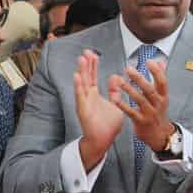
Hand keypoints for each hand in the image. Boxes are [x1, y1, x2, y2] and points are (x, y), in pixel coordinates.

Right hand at [74, 51, 125, 169]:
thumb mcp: (115, 105)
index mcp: (94, 95)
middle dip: (86, 64)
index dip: (93, 65)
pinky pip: (80, 97)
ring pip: (82, 84)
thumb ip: (114, 92)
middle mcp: (87, 97)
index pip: (93, 76)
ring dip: (81, 71)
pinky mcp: (83, 110)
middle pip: (86, 77)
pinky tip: (77, 76)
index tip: (93, 53)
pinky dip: (78, 86)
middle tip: (86, 51)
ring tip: (81, 59)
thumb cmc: (108, 125)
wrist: (102, 141)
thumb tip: (115, 77)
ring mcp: (84, 103)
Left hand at [110, 58, 176, 153]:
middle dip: (139, 79)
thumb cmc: (158, 113)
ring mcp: (149, 113)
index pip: (162, 82)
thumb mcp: (162, 96)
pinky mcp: (140, 121)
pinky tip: (114, 98)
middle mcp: (158, 104)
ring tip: (119, 81)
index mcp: (163, 96)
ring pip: (139, 100)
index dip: (157, 72)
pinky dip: (122, 104)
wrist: (159, 135)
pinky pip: (130, 112)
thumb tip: (161, 62)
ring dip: (129, 89)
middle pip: (149, 90)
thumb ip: (159, 79)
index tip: (149, 62)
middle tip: (128, 69)